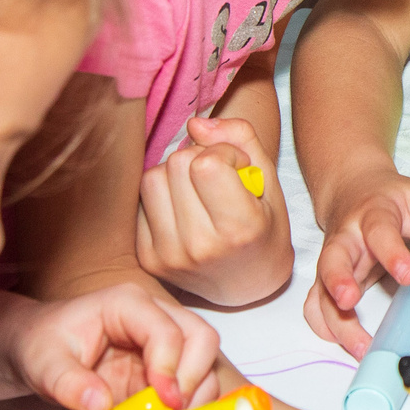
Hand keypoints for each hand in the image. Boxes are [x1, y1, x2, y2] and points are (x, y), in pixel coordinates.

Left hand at [0, 284, 222, 409]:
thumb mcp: (41, 364)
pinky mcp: (166, 370)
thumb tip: (102, 404)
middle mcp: (155, 317)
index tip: (163, 403)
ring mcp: (165, 344)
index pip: (167, 330)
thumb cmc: (38, 347)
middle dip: (194, 380)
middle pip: (202, 339)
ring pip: (206, 364)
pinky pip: (194, 388)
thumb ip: (67, 382)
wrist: (35, 350)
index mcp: (127, 304)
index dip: (170, 367)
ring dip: (197, 399)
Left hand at [139, 116, 291, 307]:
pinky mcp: (147, 259)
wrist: (248, 285)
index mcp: (238, 229)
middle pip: (176, 164)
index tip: (239, 167)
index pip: (206, 163)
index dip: (224, 153)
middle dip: (198, 160)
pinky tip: (181, 209)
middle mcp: (200, 247)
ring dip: (173, 175)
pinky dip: (160, 197)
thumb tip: (193, 124)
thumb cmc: (264, 227)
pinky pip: (139, 202)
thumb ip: (241, 138)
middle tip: (218, 178)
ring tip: (197, 191)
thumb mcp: (270, 181)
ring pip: (151, 178)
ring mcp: (169, 256)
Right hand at [304, 171, 409, 354]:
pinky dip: (325, 327)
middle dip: (338, 281)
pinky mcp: (327, 282)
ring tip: (360, 346)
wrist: (354, 192)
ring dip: (335, 320)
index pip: (379, 230)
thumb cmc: (393, 202)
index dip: (392, 253)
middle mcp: (346, 239)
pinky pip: (316, 306)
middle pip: (333, 259)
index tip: (409, 275)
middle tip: (349, 302)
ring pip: (321, 291)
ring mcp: (333, 262)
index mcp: (373, 215)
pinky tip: (346, 344)